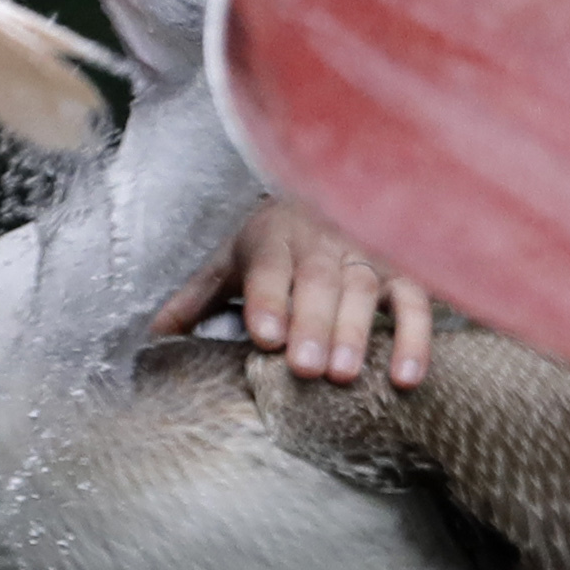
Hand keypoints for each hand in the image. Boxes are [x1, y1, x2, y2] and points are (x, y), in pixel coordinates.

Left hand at [153, 194, 434, 388]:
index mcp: (271, 240)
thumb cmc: (271, 244)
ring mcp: (363, 255)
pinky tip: (406, 377)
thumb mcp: (230, 263)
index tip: (265, 336)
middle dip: (311, 324)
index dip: (268, 300)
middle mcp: (318, 244)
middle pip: (316, 281)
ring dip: (355, 332)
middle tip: (305, 368)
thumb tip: (154, 336)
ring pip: (362, 290)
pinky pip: (414, 302)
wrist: (325, 192)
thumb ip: (196, 299)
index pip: (267, 268)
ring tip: (344, 375)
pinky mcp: (402, 271)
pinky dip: (415, 337)